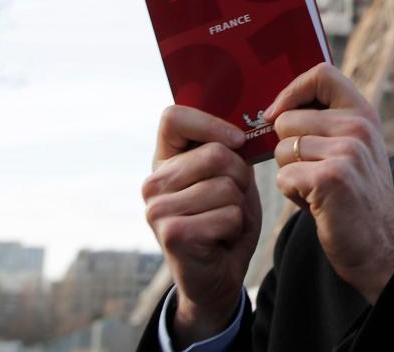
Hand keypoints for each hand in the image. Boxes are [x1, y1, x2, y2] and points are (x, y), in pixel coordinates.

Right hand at [141, 106, 260, 344]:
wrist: (216, 276)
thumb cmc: (225, 220)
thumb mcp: (230, 179)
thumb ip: (229, 152)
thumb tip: (240, 133)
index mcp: (164, 162)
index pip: (173, 117)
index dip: (210, 123)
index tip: (237, 140)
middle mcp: (153, 183)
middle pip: (216, 154)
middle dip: (240, 178)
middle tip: (231, 202)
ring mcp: (157, 209)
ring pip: (226, 186)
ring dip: (239, 208)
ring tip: (224, 223)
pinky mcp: (172, 234)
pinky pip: (228, 215)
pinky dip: (236, 228)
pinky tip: (220, 240)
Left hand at [264, 63, 393, 303]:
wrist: (380, 250)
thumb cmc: (356, 200)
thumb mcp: (353, 149)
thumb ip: (328, 124)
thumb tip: (276, 109)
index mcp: (363, 114)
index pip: (321, 74)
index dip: (292, 91)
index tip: (279, 114)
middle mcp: (358, 127)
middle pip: (287, 119)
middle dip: (287, 149)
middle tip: (313, 172)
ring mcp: (347, 151)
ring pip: (281, 149)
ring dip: (289, 173)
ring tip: (317, 189)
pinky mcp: (330, 178)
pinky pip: (283, 176)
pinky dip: (291, 194)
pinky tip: (315, 204)